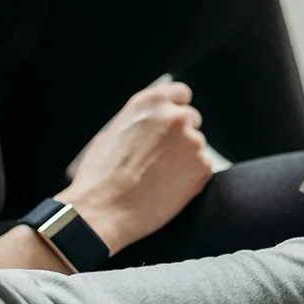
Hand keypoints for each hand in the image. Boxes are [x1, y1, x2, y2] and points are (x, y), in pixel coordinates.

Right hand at [55, 82, 212, 253]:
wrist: (104, 210)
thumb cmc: (100, 176)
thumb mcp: (112, 132)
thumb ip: (139, 121)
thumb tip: (149, 124)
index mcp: (150, 103)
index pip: (181, 93)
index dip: (176, 109)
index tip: (173, 123)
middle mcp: (175, 117)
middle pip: (192, 119)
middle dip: (181, 135)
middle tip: (162, 158)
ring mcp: (192, 141)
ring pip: (197, 145)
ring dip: (186, 157)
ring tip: (160, 177)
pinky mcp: (202, 167)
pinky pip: (202, 168)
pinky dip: (191, 177)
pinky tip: (169, 189)